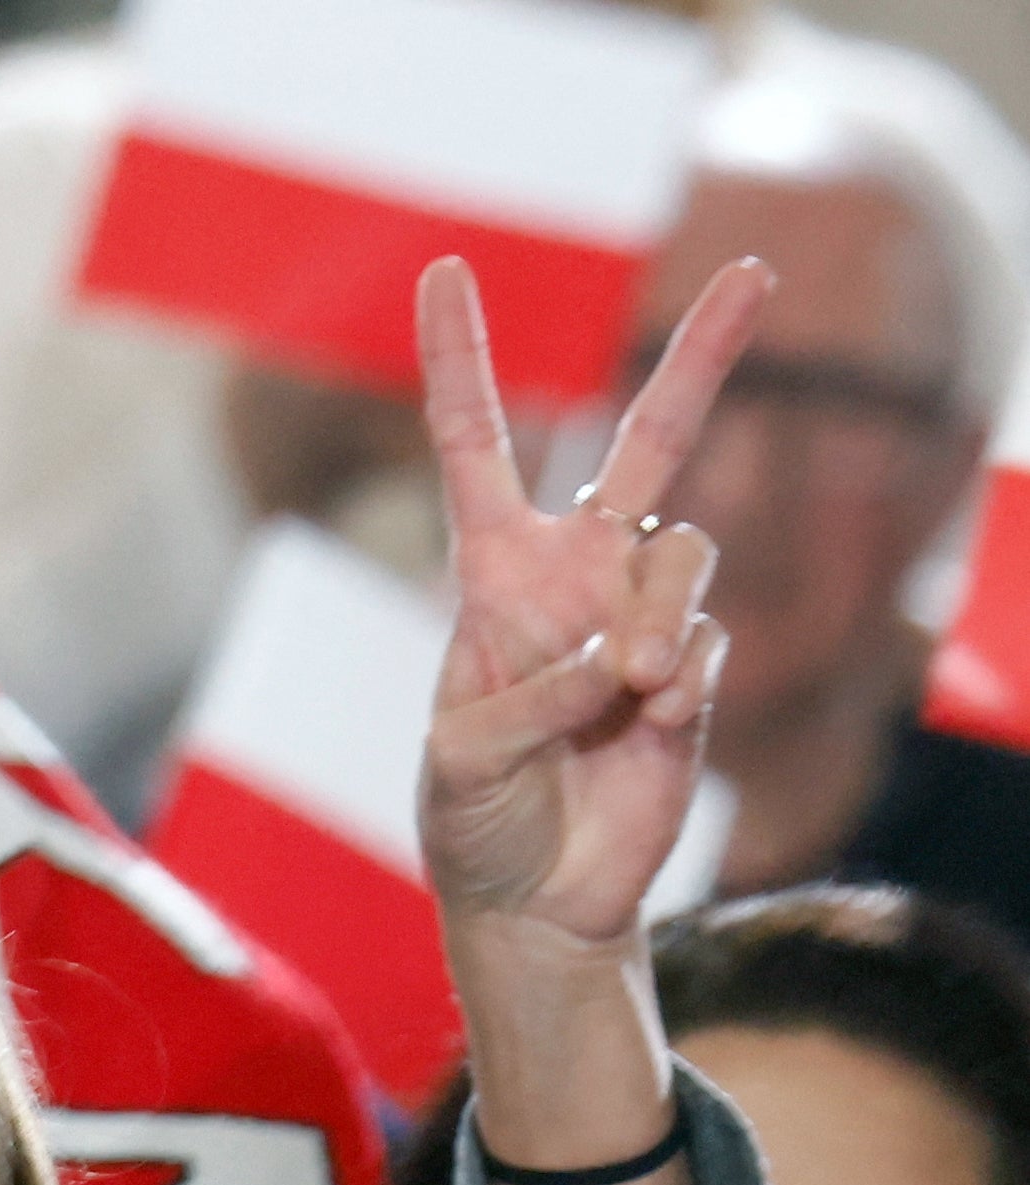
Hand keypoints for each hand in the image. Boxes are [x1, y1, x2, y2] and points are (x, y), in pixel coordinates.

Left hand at [415, 253, 765, 952]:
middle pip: (650, 443)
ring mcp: (642, 618)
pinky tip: (652, 724)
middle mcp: (575, 577)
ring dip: (660, 619)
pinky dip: (681, 683)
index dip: (461, 362)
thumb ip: (528, 700)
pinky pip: (707, 642)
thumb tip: (621, 663)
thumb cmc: (474, 823)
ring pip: (685, 556)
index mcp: (493, 575)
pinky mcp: (697, 670)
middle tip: (757, 268)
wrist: (534, 900)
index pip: (475, 446)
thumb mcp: (462, 759)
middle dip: (705, 357)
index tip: (445, 271)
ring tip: (629, 690)